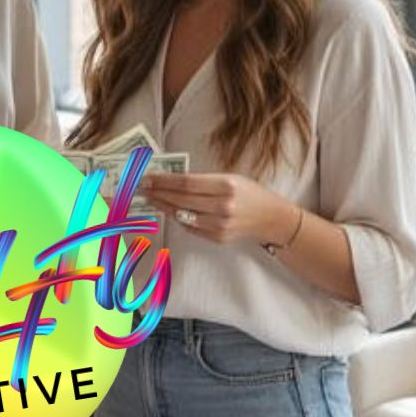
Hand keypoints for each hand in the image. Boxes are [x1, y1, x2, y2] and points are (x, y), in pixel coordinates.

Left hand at [142, 172, 297, 246]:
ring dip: (163, 207)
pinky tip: (169, 210)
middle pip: (180, 200)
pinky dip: (178, 218)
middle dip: (158, 193)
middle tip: (143, 187)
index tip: (148, 177)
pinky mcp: (218, 238)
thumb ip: (203, 180)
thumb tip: (171, 180)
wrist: (272, 218)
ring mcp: (219, 225)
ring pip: (182, 215)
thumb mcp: (230, 178)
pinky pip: (191, 227)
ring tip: (151, 198)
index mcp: (226, 186)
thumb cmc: (250, 193)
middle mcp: (222, 207)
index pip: (186, 184)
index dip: (163, 181)